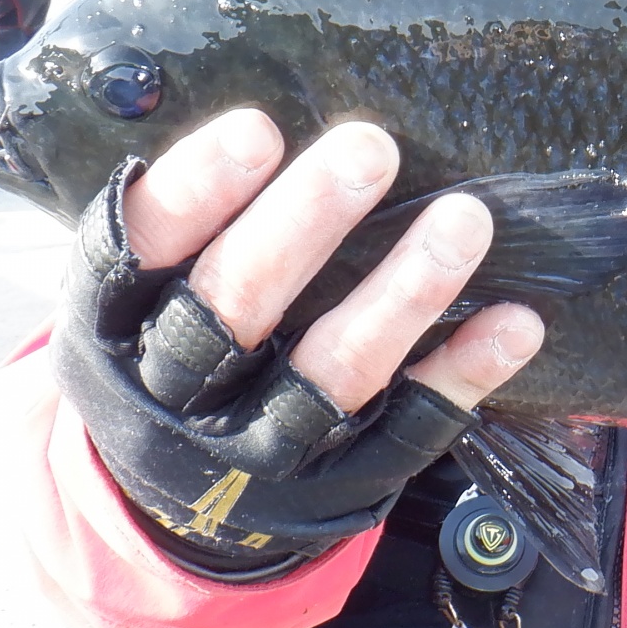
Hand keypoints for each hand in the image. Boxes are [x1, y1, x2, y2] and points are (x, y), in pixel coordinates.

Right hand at [48, 108, 544, 567]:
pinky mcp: (337, 485)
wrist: (172, 513)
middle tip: (370, 148)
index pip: (142, 253)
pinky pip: (409, 430)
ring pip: (334, 369)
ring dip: (404, 292)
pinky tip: (515, 323)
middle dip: (303, 224)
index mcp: (112, 329)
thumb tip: (258, 114)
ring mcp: (261, 449)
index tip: (260, 129)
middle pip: (237, 306)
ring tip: (464, 220)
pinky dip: (464, 373)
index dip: (197, 192)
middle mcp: (178, 394)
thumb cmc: (165, 353)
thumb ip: (175, 226)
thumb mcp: (128, 301)